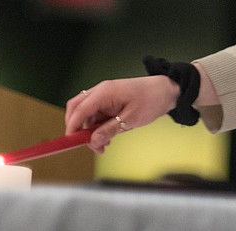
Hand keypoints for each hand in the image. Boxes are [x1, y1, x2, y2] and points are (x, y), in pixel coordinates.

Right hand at [64, 76, 179, 152]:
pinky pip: (96, 115)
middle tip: (87, 145)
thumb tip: (93, 141)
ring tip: (103, 145)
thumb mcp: (130, 119)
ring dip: (90, 130)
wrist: (165, 91)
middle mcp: (101, 92)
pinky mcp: (109, 101)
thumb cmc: (151, 99)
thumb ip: (110, 130)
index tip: (70, 142)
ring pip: (86, 114)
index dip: (72, 127)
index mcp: (104, 92)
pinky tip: (107, 137)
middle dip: (77, 128)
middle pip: (77, 109)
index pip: (79, 110)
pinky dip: (97, 127)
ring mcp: (104, 96)